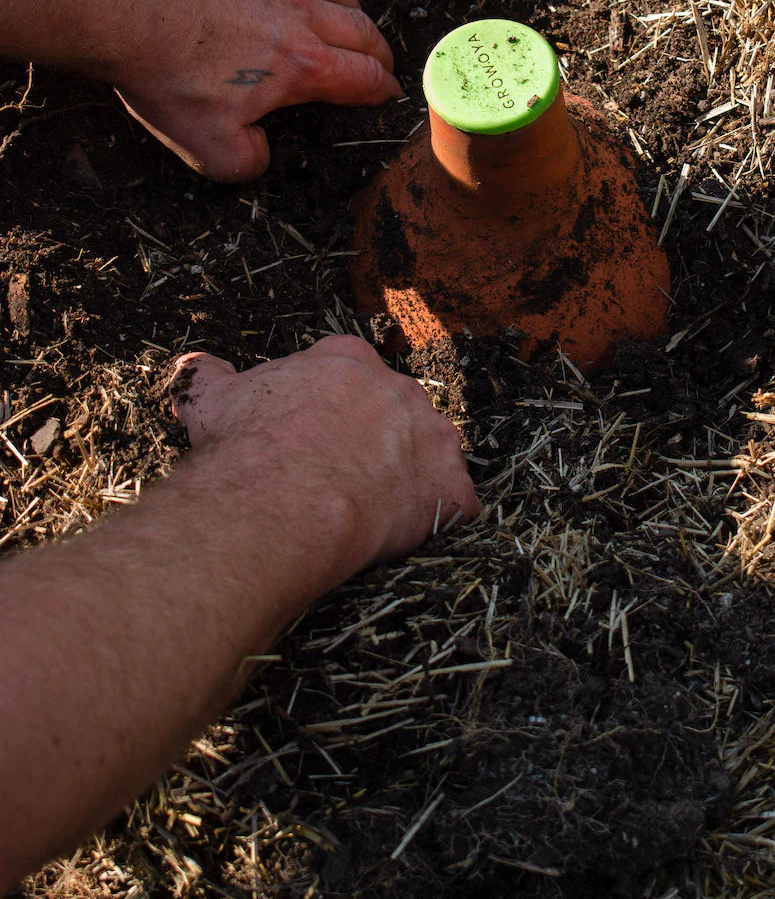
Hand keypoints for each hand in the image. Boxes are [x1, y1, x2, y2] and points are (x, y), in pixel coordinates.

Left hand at [112, 0, 401, 180]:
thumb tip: (261, 153)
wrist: (125, 7)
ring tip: (352, 18)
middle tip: (380, 62)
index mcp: (302, 65)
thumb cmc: (167, 75)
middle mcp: (300, 14)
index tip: (387, 94)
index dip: (382, 89)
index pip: (362, 77)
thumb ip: (248, 160)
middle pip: (361, 29)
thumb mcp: (207, 148)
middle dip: (378, 51)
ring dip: (353, 8)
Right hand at [169, 336, 479, 598]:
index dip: (329, 408)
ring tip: (376, 508)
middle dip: (374, 439)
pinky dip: (441, 520)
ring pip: (432, 452)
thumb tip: (192, 366)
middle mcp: (399, 389)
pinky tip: (409, 538)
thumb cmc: (248, 445)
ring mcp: (432, 438)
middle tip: (340, 476)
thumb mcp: (214, 399)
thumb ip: (208, 376)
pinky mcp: (450, 489)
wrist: (281, 496)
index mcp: (347, 361)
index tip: (312, 435)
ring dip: (412, 475)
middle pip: (395, 411)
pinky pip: (457, 504)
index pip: (347, 375)